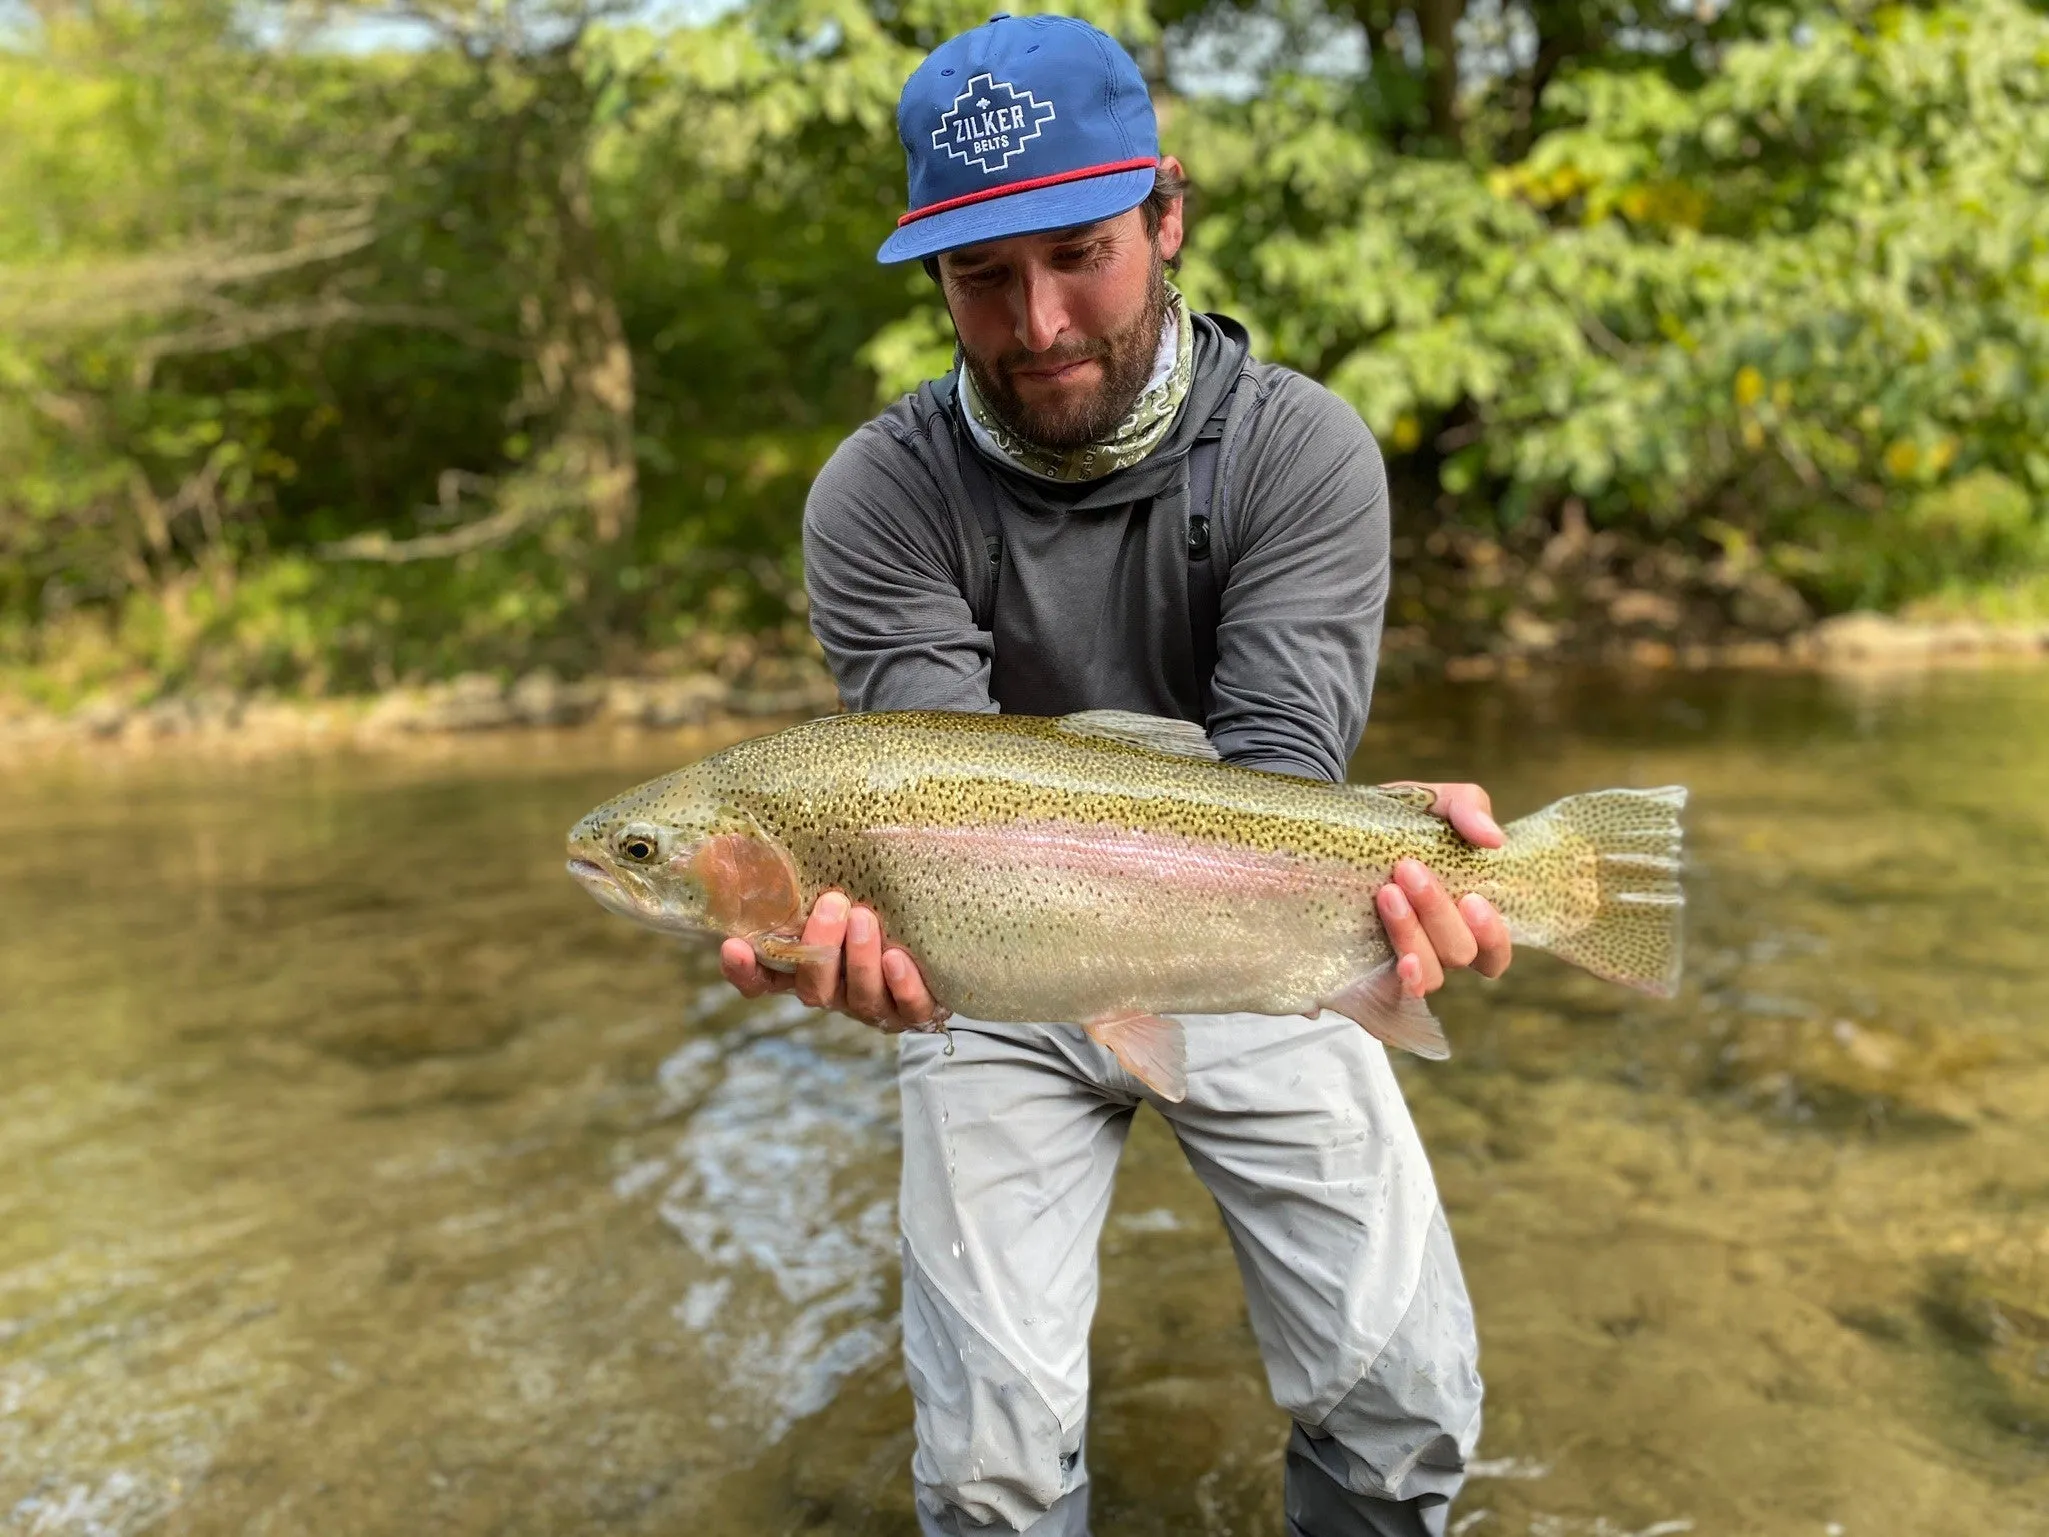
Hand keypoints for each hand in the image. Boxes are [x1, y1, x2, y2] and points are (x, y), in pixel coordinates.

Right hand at [718, 890, 941, 1031]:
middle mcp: (838, 990)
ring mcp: (874, 1005)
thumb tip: (776, 820)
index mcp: (811, 967)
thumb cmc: (884, 905)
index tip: (733, 946)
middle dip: (818, 948)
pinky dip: (902, 986)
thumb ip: (818, 872)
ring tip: (864, 918)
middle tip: (832, 904)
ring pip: (859, 997)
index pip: (766, 979)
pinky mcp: (915, 1011)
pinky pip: (907, 1008)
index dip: (746, 970)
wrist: (945, 943)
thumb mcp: (852, 888)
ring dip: (858, 960)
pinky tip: (897, 959)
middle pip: (813, 987)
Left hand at [1373, 782, 1513, 997]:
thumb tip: (1493, 838)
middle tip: (1408, 869)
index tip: (1472, 898)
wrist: (1340, 824)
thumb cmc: (1402, 820)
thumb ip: (1469, 809)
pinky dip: (1405, 979)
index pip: (1494, 951)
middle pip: (1458, 953)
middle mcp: (1439, 945)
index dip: (1492, 935)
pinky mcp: (1371, 966)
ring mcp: (1407, 957)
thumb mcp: (1436, 802)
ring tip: (1387, 894)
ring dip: (1412, 936)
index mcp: (1465, 916)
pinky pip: (1394, 989)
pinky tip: (1401, 963)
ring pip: (1429, 973)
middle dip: (1436, 913)